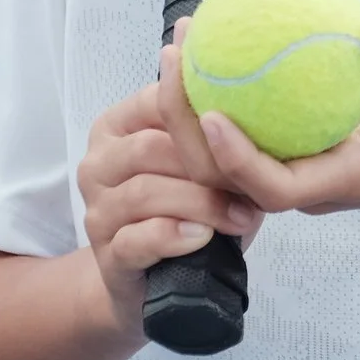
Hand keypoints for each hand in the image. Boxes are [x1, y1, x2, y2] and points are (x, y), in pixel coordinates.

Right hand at [77, 61, 263, 337]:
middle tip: (252, 185)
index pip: (155, 102)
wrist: (153, 277)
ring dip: (202, 204)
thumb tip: (262, 82)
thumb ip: (214, 123)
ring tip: (242, 215)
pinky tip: (203, 236)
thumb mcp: (202, 158)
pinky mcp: (108, 255)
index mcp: (116, 126)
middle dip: (207, 166)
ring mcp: (97, 211)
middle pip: (150, 149)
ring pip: (145, 193)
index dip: (205, 115)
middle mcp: (98, 163)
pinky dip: (175, 236)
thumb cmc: (187, 203)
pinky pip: (138, 239)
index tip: (250, 130)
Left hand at [158, 18, 359, 226]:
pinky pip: (245, 132)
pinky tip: (219, 46)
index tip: (213, 110)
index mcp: (339, 182)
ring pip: (223, 158)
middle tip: (176, 51)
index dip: (234, 158)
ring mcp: (295, 175)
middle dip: (186, 122)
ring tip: (182, 41)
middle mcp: (305, 185)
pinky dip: (223, 96)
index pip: (271, 187)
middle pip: (224, 175)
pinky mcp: (292, 158)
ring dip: (192, 107)